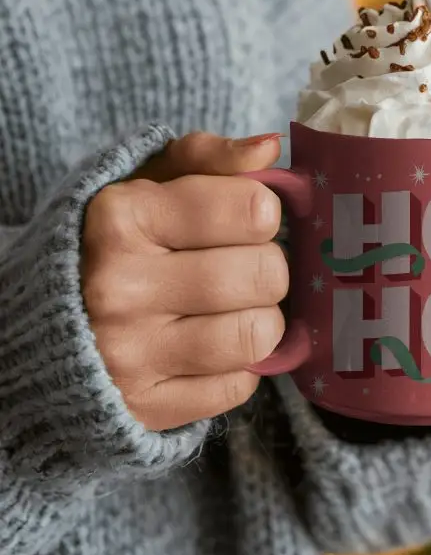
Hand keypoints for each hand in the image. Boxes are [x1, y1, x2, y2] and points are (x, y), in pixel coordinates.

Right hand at [82, 132, 287, 430]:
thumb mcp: (145, 180)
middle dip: (268, 266)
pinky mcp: (143, 407)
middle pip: (264, 275)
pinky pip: (238, 388)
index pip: (253, 210)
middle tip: (242, 264)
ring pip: (257, 336)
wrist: (36, 320)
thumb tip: (269, 147)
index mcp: (121, 218)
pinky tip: (208, 344)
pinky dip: (238, 366)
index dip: (262, 212)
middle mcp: (119, 288)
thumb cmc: (110, 238)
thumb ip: (207, 157)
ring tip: (233, 306)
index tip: (244, 217)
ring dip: (261, 319)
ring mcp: (129, 355)